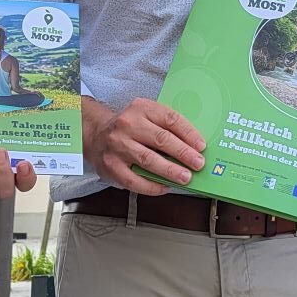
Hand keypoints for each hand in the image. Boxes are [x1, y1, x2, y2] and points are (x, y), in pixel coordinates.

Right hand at [84, 97, 204, 196]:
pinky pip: (134, 180)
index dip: (188, 133)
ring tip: (186, 177)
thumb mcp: (145, 116)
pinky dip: (152, 186)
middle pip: (161, 139)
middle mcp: (128, 125)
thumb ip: (165, 126)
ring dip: (170, 170)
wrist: (95, 134)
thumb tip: (194, 146)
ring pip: (149, 159)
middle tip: (198, 163)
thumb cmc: (129, 127)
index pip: (170, 119)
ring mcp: (118, 146)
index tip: (201, 146)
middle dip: (183, 153)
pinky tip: (165, 187)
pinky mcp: (111, 165)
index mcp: (141, 108)